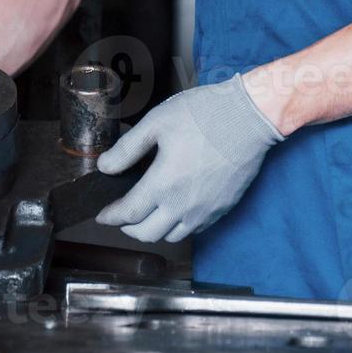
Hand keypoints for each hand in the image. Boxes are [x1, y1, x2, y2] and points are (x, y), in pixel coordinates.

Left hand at [94, 75, 282, 242]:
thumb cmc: (203, 115)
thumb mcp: (157, 122)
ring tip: (148, 214)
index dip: (110, 217)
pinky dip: (178, 226)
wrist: (249, 118)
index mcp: (162, 185)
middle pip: (147, 234)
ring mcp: (205, 211)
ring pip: (172, 237)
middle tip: (122, 216)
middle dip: (129, 228)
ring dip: (154, 230)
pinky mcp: (222, 209)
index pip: (128, 214)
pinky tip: (176, 210)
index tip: (102, 215)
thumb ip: (127, 149)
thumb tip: (105, 167)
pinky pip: (195, 230)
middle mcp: (183, 206)